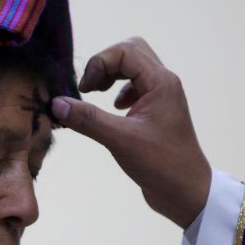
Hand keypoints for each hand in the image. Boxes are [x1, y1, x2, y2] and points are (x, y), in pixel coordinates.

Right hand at [51, 37, 211, 229]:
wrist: (187, 193)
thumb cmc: (160, 164)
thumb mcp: (120, 140)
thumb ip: (88, 120)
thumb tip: (57, 103)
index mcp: (161, 82)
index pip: (125, 51)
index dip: (99, 64)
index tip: (85, 90)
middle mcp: (164, 83)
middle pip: (131, 51)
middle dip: (105, 64)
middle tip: (90, 88)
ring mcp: (162, 97)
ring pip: (134, 68)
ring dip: (112, 76)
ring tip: (96, 96)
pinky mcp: (157, 112)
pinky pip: (136, 87)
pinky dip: (119, 91)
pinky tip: (114, 111)